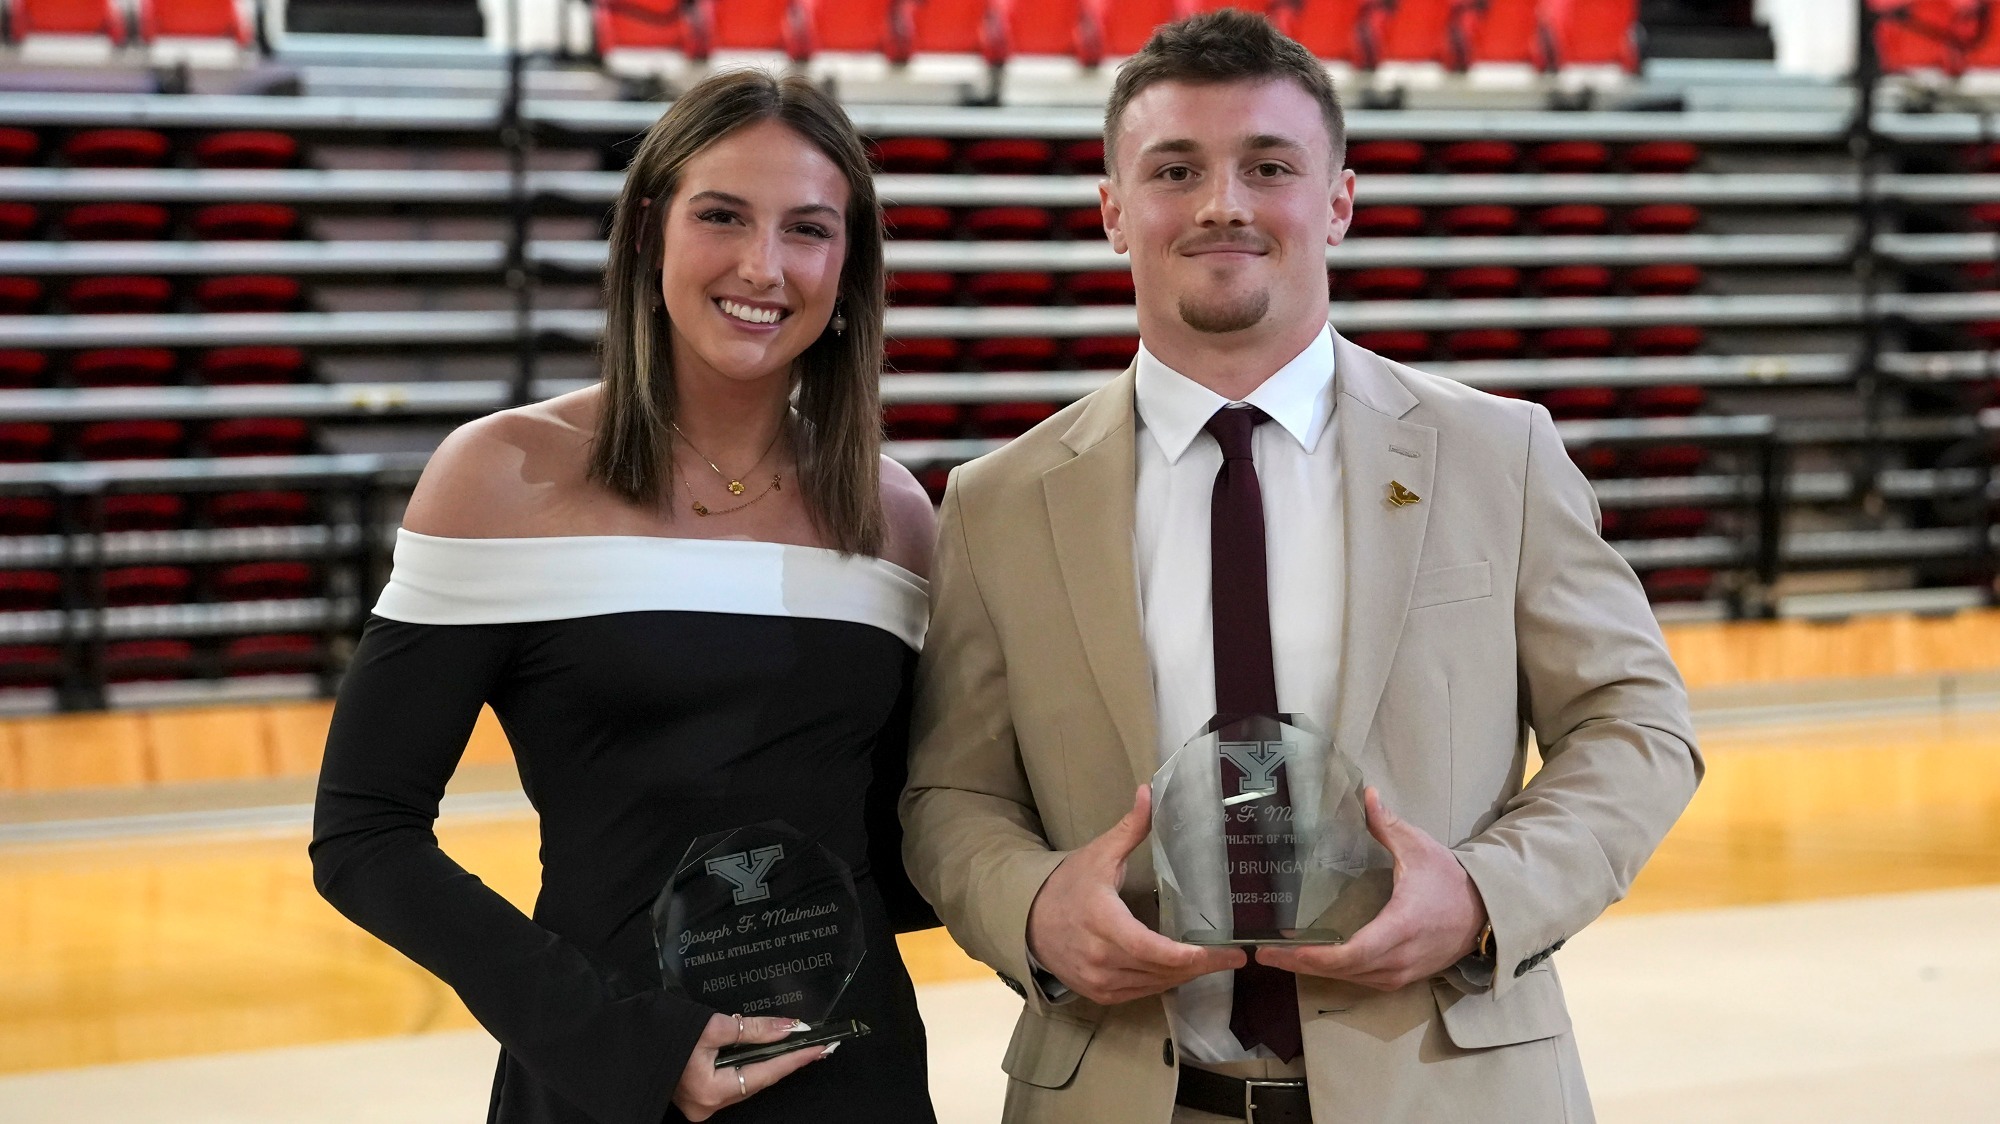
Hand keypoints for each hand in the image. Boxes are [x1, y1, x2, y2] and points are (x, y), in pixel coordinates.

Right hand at [672, 1013, 831, 1121]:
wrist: (626, 1040)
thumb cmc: (659, 1032)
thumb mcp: (710, 1026)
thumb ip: (751, 1029)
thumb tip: (786, 1028)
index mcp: (709, 1091)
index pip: (764, 1073)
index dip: (793, 1059)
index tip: (817, 1047)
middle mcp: (706, 1104)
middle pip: (757, 1080)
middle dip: (786, 1062)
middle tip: (817, 1047)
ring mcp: (701, 1103)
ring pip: (746, 1081)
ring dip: (770, 1063)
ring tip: (799, 1049)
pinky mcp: (698, 1094)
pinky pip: (732, 1080)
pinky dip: (750, 1065)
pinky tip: (768, 1054)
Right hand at [1026, 784, 1245, 1004]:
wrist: (1028, 921)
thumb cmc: (1067, 886)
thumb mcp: (1098, 855)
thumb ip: (1130, 829)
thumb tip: (1149, 791)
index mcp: (1103, 922)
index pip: (1150, 947)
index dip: (1186, 955)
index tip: (1219, 952)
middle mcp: (1101, 958)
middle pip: (1161, 969)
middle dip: (1201, 965)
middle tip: (1234, 957)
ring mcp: (1099, 981)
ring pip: (1154, 984)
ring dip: (1185, 976)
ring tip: (1216, 963)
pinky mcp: (1099, 993)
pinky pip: (1141, 993)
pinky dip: (1163, 982)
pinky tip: (1182, 971)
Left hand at [1255, 787, 1485, 990]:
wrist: (1485, 913)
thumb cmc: (1450, 880)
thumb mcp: (1419, 848)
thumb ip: (1387, 825)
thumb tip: (1366, 793)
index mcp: (1401, 926)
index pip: (1352, 952)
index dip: (1315, 956)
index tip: (1281, 950)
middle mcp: (1399, 958)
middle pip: (1343, 970)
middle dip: (1301, 964)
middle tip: (1264, 954)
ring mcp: (1401, 973)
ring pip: (1350, 979)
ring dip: (1316, 970)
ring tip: (1280, 957)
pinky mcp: (1402, 978)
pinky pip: (1362, 980)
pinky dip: (1336, 972)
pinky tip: (1313, 960)